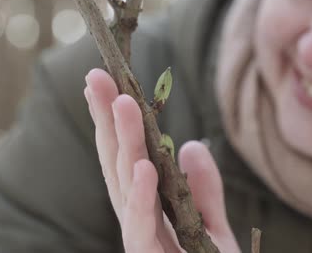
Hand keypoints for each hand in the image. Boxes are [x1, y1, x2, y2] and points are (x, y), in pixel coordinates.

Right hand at [84, 68, 239, 252]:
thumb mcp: (213, 229)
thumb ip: (203, 190)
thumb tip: (189, 145)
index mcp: (149, 209)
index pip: (127, 157)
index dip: (114, 122)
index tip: (106, 82)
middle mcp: (138, 222)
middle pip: (117, 163)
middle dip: (106, 121)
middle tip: (97, 76)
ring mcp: (140, 243)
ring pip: (124, 187)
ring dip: (122, 144)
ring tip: (120, 103)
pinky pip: (142, 230)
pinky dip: (140, 198)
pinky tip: (143, 165)